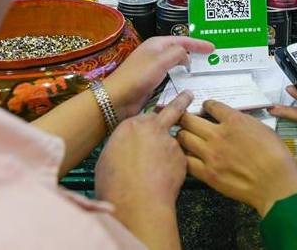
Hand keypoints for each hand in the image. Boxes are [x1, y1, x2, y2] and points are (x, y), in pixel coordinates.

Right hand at [95, 91, 192, 209]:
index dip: (149, 122)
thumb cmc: (115, 184)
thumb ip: (122, 146)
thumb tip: (126, 150)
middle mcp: (151, 128)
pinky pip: (180, 159)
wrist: (136, 201)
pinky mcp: (181, 157)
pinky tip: (167, 177)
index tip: (153, 121)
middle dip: (180, 102)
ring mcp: (169, 141)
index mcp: (130, 126)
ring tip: (179, 144)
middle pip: (170, 109)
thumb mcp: (108, 158)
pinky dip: (176, 166)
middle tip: (188, 95)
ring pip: (177, 136)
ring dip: (177, 141)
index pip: (145, 117)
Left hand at [104, 36, 213, 118]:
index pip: (182, 40)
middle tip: (209, 57)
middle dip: (194, 51)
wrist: (117, 98)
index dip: (198, 43)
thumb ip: (178, 54)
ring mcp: (153, 67)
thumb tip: (187, 57)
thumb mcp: (160, 61)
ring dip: (187, 64)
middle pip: (179, 49)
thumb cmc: (138, 76)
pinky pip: (171, 75)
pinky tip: (186, 83)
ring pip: (175, 63)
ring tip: (201, 69)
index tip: (213, 48)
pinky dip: (180, 76)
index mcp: (157, 44)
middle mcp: (155, 53)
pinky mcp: (151, 81)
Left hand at [177, 100, 296, 216]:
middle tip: (186, 118)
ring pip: (183, 138)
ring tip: (184, 135)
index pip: (211, 106)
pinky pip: (187, 161)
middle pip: (189, 119)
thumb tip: (232, 121)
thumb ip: (243, 122)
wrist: (276, 183)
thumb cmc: (276, 156)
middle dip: (186, 117)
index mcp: (234, 120)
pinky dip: (186, 156)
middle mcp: (218, 134)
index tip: (205, 106)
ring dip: (182, 134)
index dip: (206, 105)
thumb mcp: (262, 128)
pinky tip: (189, 155)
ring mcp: (210, 154)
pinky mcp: (207, 173)